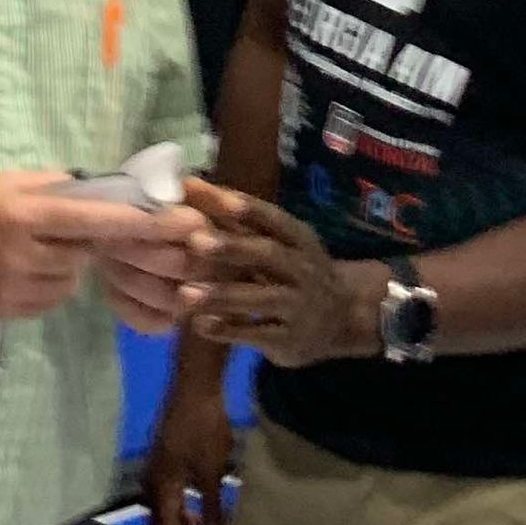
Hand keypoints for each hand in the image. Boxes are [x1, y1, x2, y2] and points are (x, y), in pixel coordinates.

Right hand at [0, 173, 207, 321]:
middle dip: (85, 242)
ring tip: (27, 249)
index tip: (183, 224)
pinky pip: (49, 300)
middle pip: (86, 252)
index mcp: (26, 212)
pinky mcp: (6, 312)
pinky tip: (17, 270)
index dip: (143, 224)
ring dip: (63, 265)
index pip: (98, 220)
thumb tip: (106, 187)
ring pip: (70, 280)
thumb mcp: (7, 181)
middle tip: (60, 228)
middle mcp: (24, 252)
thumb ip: (56, 185)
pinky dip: (45, 286)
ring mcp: (14, 287)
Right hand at [145, 385, 233, 524]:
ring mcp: (157, 476)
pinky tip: (206, 523)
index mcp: (159, 492)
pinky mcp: (166, 465)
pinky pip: (173, 504)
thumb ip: (212, 513)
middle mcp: (152, 488)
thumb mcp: (212, 472)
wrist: (194, 386)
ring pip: (168, 520)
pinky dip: (188, 519)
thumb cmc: (204, 428)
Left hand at [181, 180, 381, 369]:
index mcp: (299, 239)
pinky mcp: (291, 340)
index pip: (274, 218)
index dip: (247, 208)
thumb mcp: (276, 242)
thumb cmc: (293, 271)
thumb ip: (235, 218)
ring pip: (261, 298)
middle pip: (268, 255)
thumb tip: (189, 185)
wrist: (341, 319)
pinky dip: (229, 330)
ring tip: (184, 293)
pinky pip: (258, 334)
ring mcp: (300, 306)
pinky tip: (200, 325)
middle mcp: (304, 269)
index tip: (218, 199)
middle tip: (194, 241)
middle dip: (231, 247)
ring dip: (223, 295)